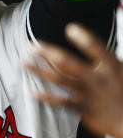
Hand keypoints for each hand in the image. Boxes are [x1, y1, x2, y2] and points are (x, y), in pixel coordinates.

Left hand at [25, 23, 122, 137]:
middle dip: (48, 52)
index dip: (84, 39)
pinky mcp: (84, 109)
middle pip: (68, 62)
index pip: (97, 49)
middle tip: (33, 46)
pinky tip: (33, 92)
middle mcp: (97, 79)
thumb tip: (84, 37)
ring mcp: (88, 94)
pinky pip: (61, 101)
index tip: (70, 28)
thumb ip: (102, 56)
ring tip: (24, 63)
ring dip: (40, 71)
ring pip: (59, 79)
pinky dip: (46, 97)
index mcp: (110, 66)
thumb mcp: (119, 70)